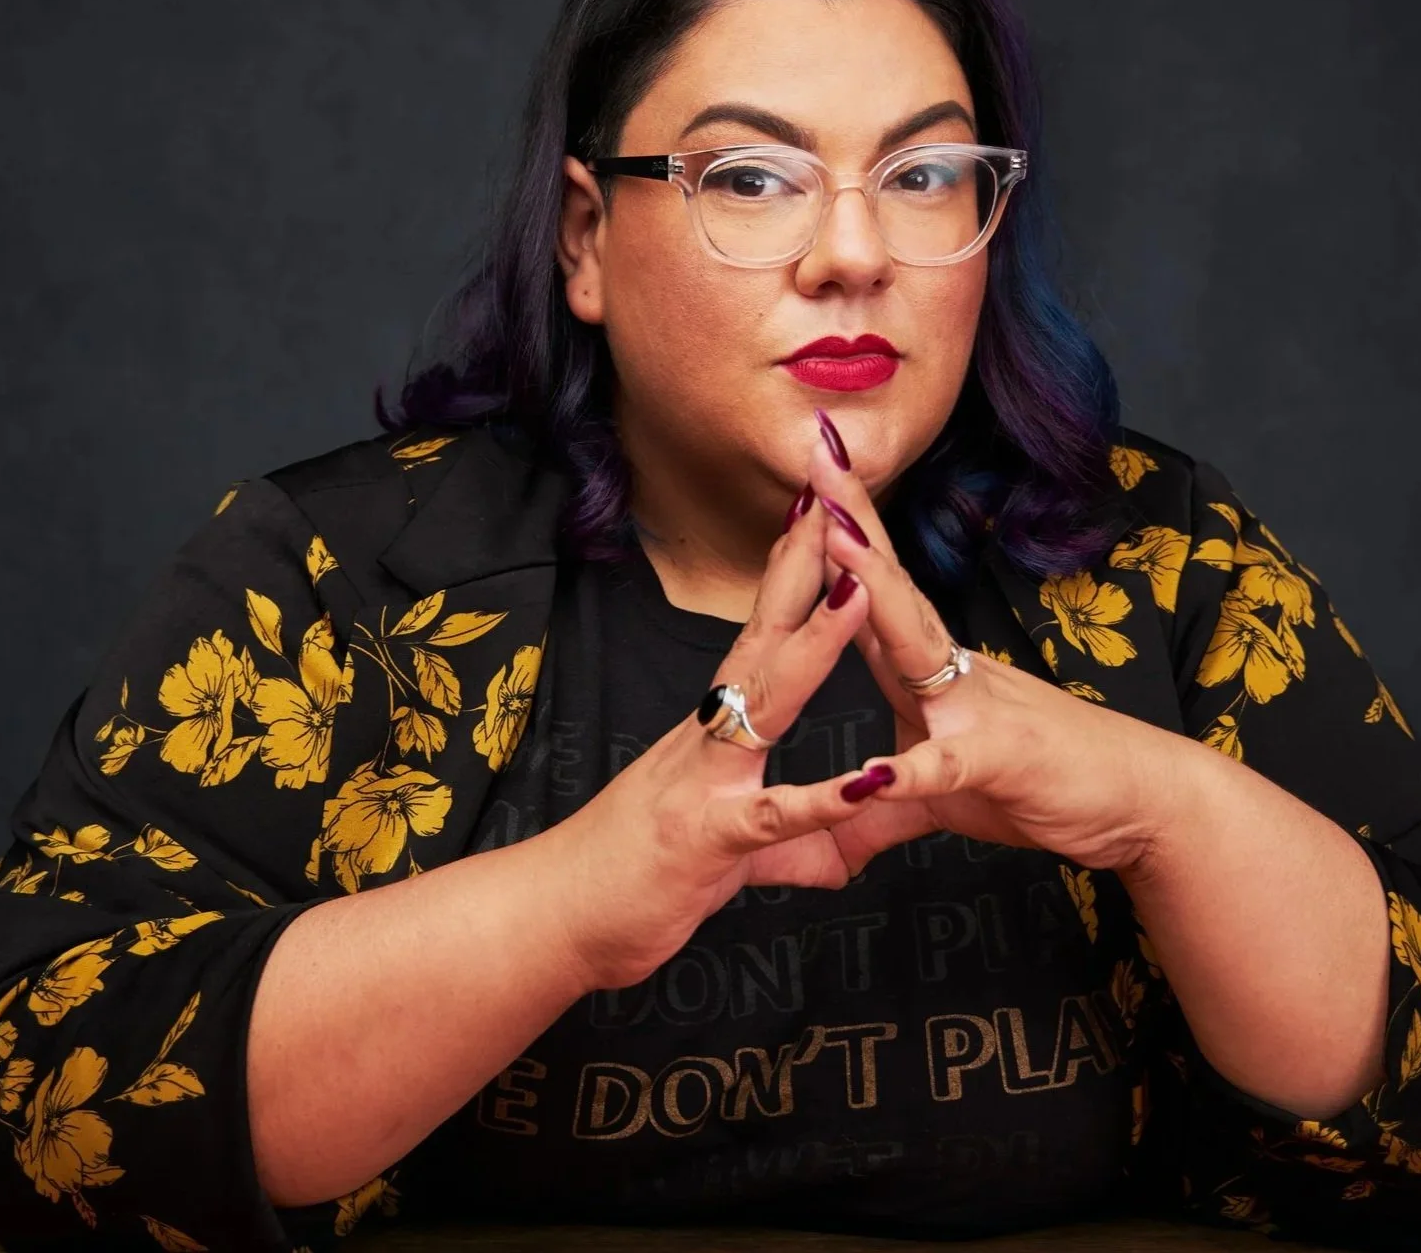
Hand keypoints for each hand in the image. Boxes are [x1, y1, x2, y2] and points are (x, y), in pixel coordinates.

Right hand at [547, 489, 929, 993]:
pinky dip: (823, 801)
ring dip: (815, 648)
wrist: (551, 924)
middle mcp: (706, 741)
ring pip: (767, 704)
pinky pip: (774, 818)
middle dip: (802, 568)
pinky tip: (869, 783)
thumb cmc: (630, 884)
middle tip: (835, 496)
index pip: (761, 639)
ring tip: (858, 595)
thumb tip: (833, 859)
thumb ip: (788, 851)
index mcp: (713, 735)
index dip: (792, 578)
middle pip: (763, 638)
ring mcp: (705, 785)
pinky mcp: (709, 842)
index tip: (820, 515)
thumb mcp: (727, 860)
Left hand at [804, 409, 1170, 873]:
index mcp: (932, 670)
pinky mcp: (1003, 765)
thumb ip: (895, 798)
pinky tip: (874, 774)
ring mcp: (978, 710)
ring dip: (874, 593)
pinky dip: (913, 769)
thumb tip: (848, 805)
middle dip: (848, 520)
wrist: (1144, 803)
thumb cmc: (1051, 781)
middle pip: (888, 586)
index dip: (836, 535)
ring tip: (835, 542)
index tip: (806, 471)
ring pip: (917, 644)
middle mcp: (952, 672)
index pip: (872, 590)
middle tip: (815, 452)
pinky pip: (950, 765)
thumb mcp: (952, 792)